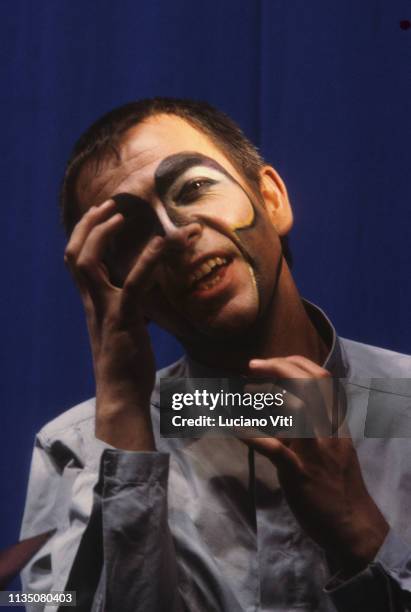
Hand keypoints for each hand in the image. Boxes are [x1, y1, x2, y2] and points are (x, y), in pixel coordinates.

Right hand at [64, 199, 163, 449]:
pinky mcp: (124, 320)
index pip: (76, 260)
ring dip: (104, 233)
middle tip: (110, 205)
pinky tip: (163, 243)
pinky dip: (147, 260)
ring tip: (121, 215)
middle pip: (74, 253)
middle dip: (88, 224)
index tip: (103, 214)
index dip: (85, 233)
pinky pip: (133, 284)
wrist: (122, 395)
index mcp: (93, 303)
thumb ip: (126, 306)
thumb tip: (140, 292)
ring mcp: (106, 309)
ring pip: (89, 262)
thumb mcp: (123, 328)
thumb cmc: (126, 364)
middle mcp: (93, 302)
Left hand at [245, 355, 387, 573]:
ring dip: (269, 394)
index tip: (271, 361)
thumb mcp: (332, 445)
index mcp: (335, 421)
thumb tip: (282, 405)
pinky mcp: (300, 472)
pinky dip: (253, 436)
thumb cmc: (337, 483)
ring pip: (299, 408)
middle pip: (309, 385)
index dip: (295, 363)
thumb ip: (313, 423)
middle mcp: (328, 430)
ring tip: (246, 390)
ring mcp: (315, 450)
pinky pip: (275, 449)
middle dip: (279, 367)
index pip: (322, 378)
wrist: (351, 524)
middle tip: (252, 364)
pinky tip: (234, 429)